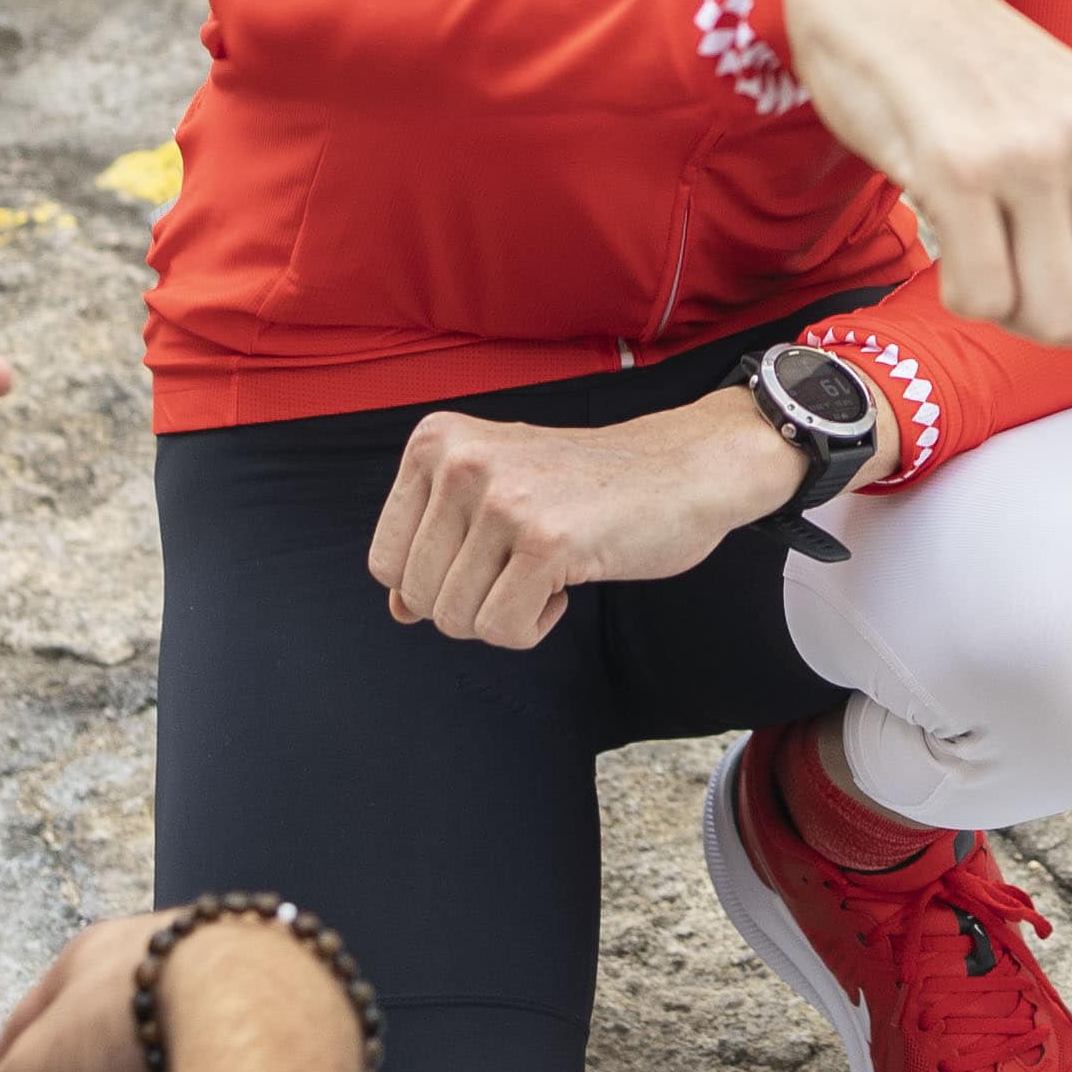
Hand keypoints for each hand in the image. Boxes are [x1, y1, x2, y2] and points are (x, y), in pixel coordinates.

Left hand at [371, 397, 814, 651]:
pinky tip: (566, 583)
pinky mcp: (546, 541)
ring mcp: (502, 499)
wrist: (686, 468)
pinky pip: (502, 629)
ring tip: (547, 571)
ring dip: (505, 615)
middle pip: (417, 597)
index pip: (385, 561)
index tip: (488, 556)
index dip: (435, 583)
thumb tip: (397, 612)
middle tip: (522, 568)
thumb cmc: (590, 486)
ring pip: (456, 620)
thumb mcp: (497, 493)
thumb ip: (438, 545)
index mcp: (436, 441)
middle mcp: (460, 462)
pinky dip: (534, 626)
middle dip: (470, 605)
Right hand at [775, 0, 1071, 409]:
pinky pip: (980, 295)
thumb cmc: (983, 74)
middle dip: (1070, 323)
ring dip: (1009, 304)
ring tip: (987, 235)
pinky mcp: (960, 170)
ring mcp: (1035, 155)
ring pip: (1049, 316)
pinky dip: (962, 288)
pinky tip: (950, 229)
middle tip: (1029, 265)